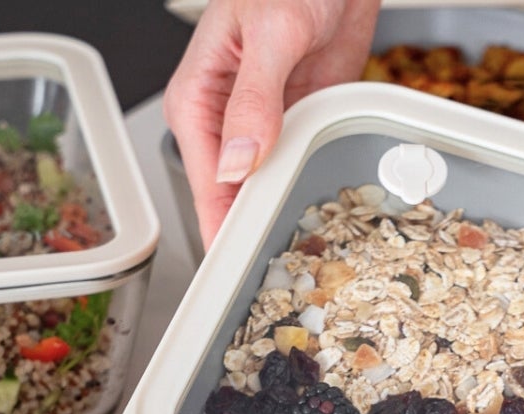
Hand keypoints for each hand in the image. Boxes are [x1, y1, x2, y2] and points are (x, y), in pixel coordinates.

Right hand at [165, 0, 381, 247]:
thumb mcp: (274, 32)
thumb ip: (255, 99)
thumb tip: (236, 161)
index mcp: (196, 99)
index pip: (205, 183)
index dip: (221, 229)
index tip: (235, 270)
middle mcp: (225, 119)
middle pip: (234, 197)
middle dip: (255, 232)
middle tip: (281, 271)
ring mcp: (263, 124)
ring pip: (268, 188)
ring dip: (287, 214)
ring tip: (308, 257)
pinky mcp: (299, 121)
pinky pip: (301, 165)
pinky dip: (312, 186)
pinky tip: (327, 216)